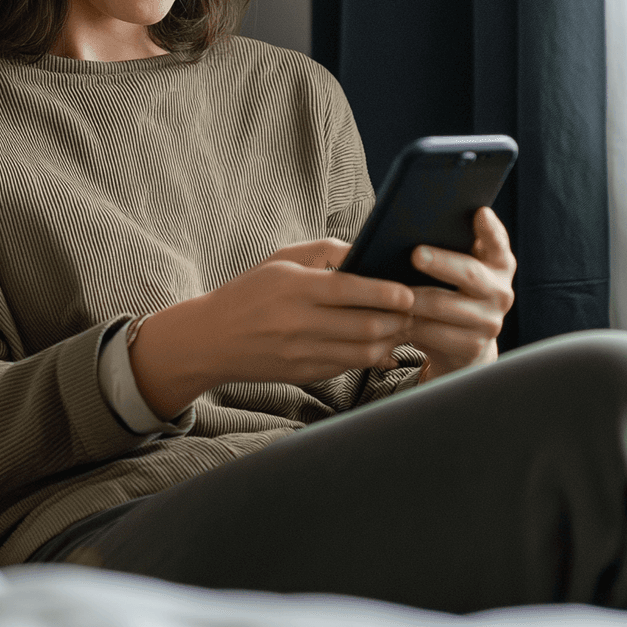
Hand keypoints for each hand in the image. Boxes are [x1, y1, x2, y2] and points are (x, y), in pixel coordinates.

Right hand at [129, 238, 415, 418]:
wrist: (211, 339)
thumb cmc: (251, 291)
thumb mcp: (281, 259)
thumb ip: (325, 251)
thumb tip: (365, 253)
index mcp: (293, 288)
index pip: (347, 290)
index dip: (383, 293)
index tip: (407, 293)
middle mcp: (297, 322)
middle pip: (362, 325)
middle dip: (396, 319)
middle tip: (414, 310)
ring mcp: (300, 353)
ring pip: (360, 352)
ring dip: (388, 341)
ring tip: (401, 328)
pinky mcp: (303, 374)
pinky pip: (347, 368)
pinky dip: (369, 358)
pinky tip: (380, 346)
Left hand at [406, 207, 514, 382]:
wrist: (463, 343)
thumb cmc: (452, 291)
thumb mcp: (457, 267)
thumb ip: (450, 245)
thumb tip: (412, 222)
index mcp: (500, 264)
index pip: (499, 243)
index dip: (491, 229)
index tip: (480, 213)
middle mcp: (501, 291)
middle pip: (470, 273)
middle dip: (441, 262)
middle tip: (416, 254)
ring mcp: (490, 321)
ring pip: (444, 306)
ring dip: (414, 298)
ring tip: (390, 289)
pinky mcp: (472, 346)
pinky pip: (434, 333)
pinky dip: (410, 324)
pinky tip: (391, 316)